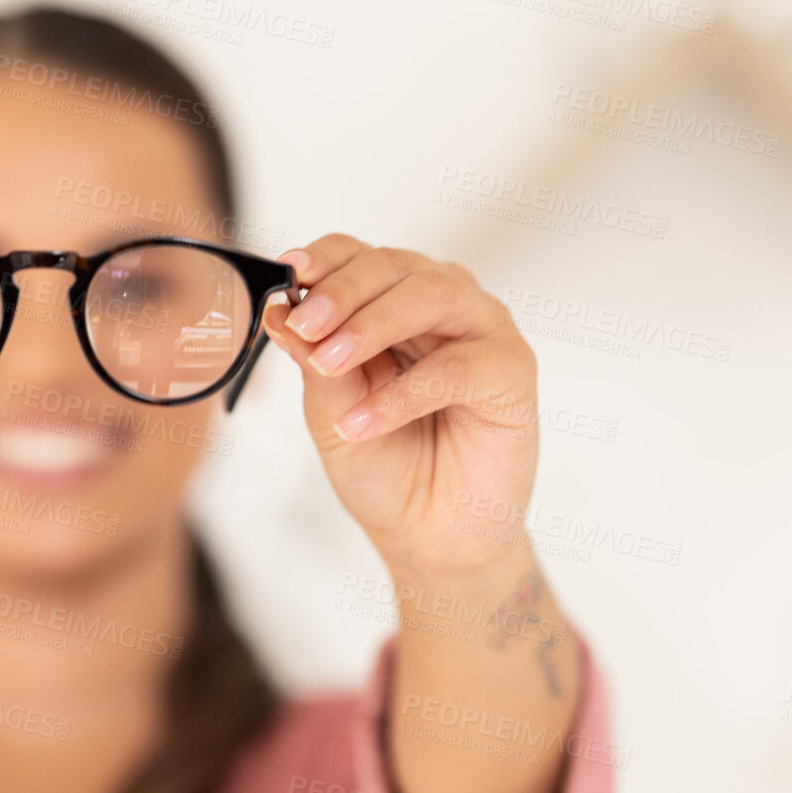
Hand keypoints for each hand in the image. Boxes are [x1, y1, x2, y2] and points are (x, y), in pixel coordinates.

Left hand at [263, 235, 538, 581]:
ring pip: (433, 296)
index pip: (359, 256)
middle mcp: (443, 306)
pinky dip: (404, 393)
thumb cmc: (385, 466)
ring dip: (373, 325)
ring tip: (329, 363)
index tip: (285, 273)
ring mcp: (483, 333)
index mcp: (393, 304)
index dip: (324, 258)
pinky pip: (458, 367)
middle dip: (343, 292)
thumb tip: (278, 312)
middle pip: (395, 266)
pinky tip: (363, 421)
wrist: (428, 536)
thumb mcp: (331, 412)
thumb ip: (314, 361)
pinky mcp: (512, 373)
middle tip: (304, 324)